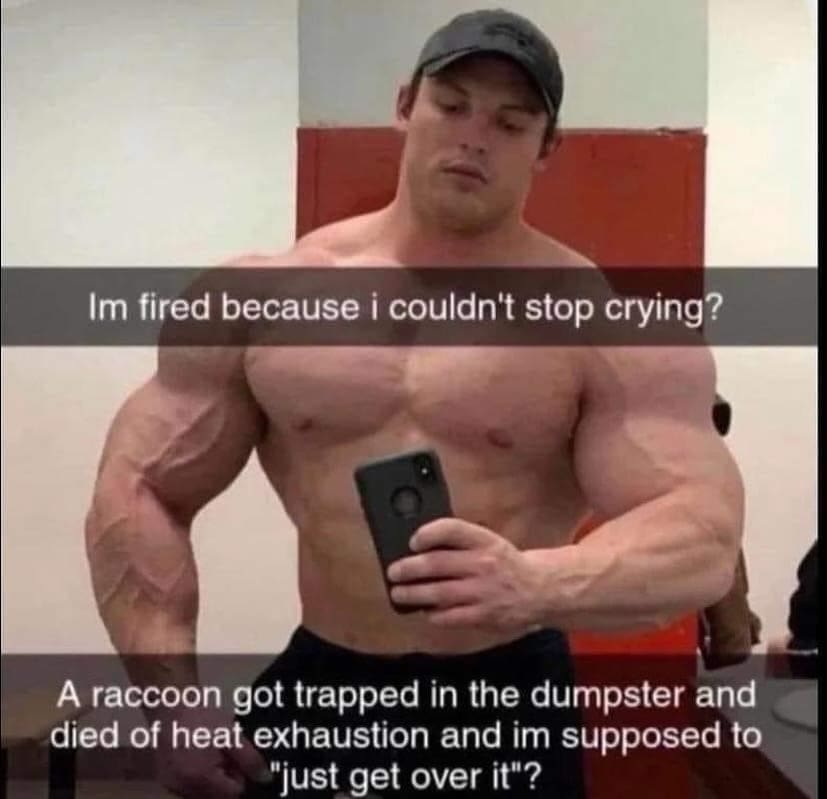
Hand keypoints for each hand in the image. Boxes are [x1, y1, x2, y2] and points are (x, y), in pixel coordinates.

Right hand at [154, 707, 271, 798]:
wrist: (170, 704)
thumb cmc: (200, 717)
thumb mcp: (230, 735)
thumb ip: (249, 759)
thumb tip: (265, 778)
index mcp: (201, 778)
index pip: (233, 793)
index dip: (241, 776)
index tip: (238, 758)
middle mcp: (183, 788)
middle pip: (216, 796)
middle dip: (226, 778)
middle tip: (225, 752)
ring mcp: (171, 785)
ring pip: (201, 793)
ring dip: (211, 779)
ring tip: (210, 751)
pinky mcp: (164, 779)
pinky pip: (186, 787)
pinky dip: (196, 776)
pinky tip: (197, 755)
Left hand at [387, 518, 544, 634]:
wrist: (541, 590)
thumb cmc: (505, 564)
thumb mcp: (489, 543)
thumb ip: (460, 543)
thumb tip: (420, 548)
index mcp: (485, 541)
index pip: (451, 529)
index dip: (428, 533)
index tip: (412, 541)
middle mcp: (483, 564)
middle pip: (437, 564)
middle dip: (409, 568)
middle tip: (394, 571)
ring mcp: (483, 592)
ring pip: (439, 593)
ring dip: (413, 594)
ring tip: (399, 593)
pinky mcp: (483, 616)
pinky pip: (450, 616)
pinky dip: (434, 614)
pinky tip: (425, 611)